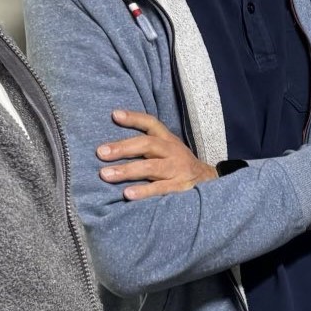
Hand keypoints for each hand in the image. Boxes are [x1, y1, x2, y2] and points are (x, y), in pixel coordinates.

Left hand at [97, 110, 218, 199]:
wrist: (209, 183)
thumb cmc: (178, 166)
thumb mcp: (167, 150)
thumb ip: (146, 147)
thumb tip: (112, 147)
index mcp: (168, 140)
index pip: (151, 124)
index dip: (134, 118)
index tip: (114, 115)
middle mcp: (173, 152)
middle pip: (148, 145)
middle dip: (123, 148)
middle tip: (101, 152)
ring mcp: (178, 169)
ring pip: (151, 167)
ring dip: (127, 170)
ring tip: (106, 174)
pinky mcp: (180, 188)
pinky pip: (160, 189)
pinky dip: (143, 191)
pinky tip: (127, 194)